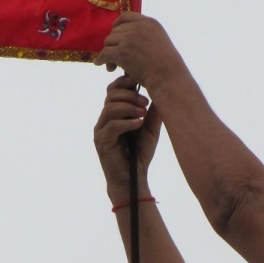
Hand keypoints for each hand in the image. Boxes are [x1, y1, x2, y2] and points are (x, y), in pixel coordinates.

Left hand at [93, 13, 184, 89]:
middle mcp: (139, 27)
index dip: (117, 25)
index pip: (126, 16)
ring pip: (108, 42)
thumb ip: (145, 36)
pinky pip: (105, 53)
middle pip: (115, 31)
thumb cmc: (167, 67)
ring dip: (108, 54)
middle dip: (113, 45)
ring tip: (112, 67)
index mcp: (149, 23)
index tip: (114, 34)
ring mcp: (130, 39)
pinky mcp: (122, 52)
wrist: (168, 78)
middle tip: (114, 59)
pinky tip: (100, 64)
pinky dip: (101, 59)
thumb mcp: (160, 42)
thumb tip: (125, 38)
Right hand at [94, 75, 160, 200]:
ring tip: (143, 114)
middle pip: (110, 95)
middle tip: (145, 103)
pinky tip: (139, 123)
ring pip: (110, 109)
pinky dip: (126, 122)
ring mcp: (100, 131)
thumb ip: (153, 112)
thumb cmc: (140, 154)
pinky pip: (111, 126)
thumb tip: (163, 91)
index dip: (124, 83)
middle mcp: (104, 120)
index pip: (112, 90)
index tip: (139, 83)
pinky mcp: (101, 142)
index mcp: (113, 114)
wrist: (133, 179)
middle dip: (129, 96)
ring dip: (128, 108)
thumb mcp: (150, 129)